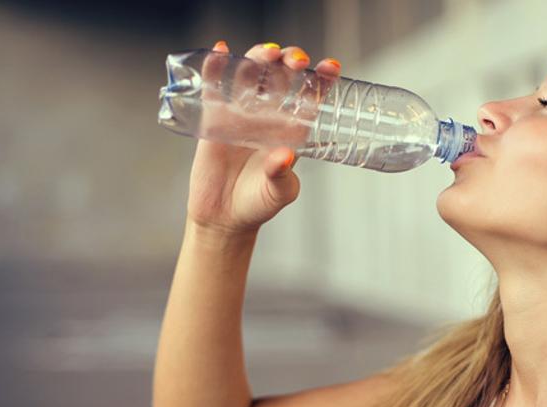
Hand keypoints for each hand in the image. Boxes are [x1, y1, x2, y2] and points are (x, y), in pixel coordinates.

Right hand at [185, 40, 341, 236]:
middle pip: (282, 77)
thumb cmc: (258, 204)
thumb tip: (283, 156)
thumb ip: (281, 176)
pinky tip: (221, 50)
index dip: (322, 79)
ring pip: (252, 74)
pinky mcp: (214, 118)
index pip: (311, 97)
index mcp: (292, 130)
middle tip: (295, 61)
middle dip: (290, 61)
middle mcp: (269, 116)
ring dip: (259, 58)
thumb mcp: (277, 194)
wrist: (224, 216)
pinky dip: (216, 66)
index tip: (332, 67)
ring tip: (266, 54)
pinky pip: (215, 87)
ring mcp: (241, 114)